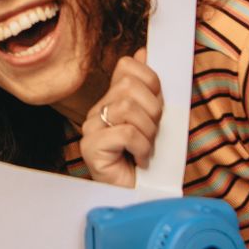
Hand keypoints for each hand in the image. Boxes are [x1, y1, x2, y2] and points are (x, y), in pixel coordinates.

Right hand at [81, 49, 162, 187]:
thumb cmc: (149, 159)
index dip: (151, 82)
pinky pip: (126, 132)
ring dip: (148, 132)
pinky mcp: (91, 148)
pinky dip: (142, 147)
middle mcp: (96, 111)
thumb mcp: (155, 117)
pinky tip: (140, 159)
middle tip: (153, 133)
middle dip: (153, 112)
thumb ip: (149, 87)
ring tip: (145, 148)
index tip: (158, 105)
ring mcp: (91, 129)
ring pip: (129, 109)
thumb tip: (144, 51)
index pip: (127, 67)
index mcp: (110, 99)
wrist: (141, 197)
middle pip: (131, 88)